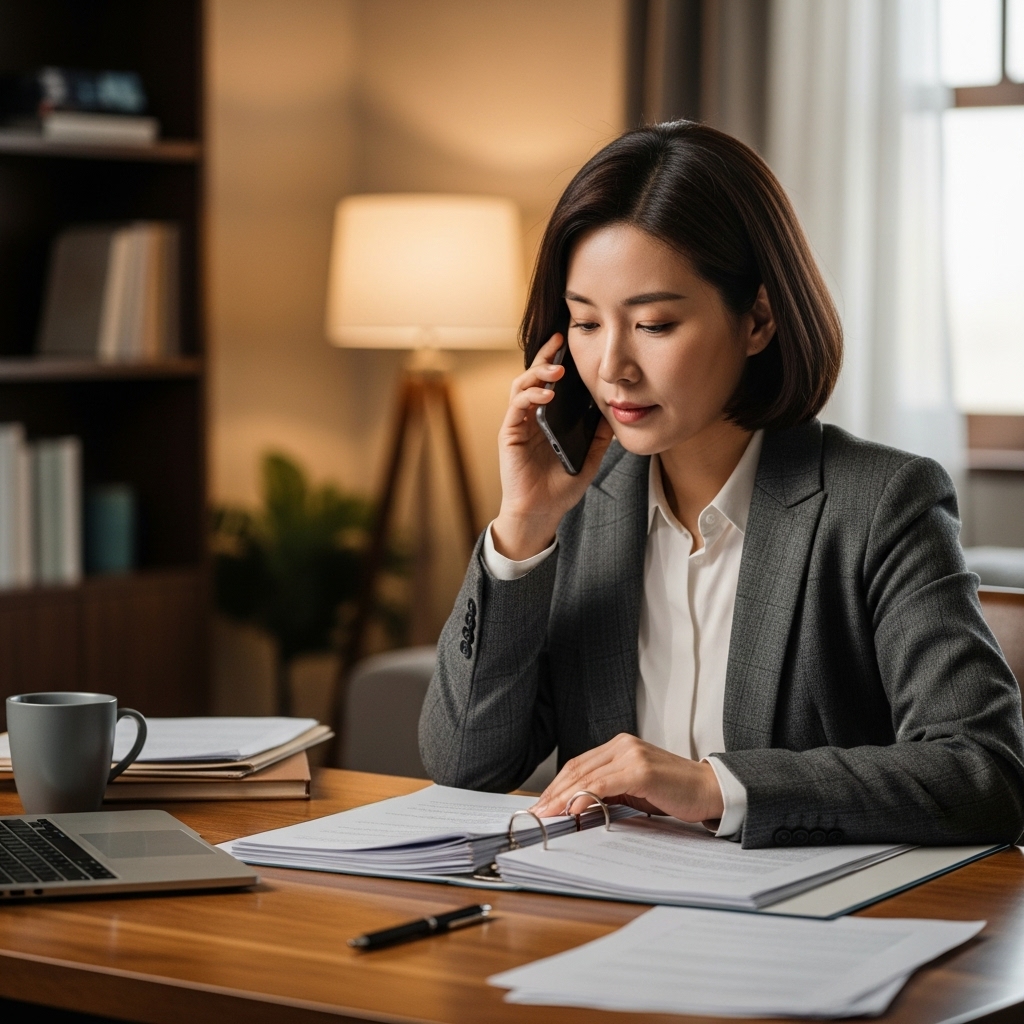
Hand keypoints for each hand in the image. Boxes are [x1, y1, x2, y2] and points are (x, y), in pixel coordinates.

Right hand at [492, 334, 613, 560]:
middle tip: (559, 341)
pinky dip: (531, 395)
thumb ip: (599, 437)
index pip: (550, 383)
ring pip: (521, 386)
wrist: (541, 512)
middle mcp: (530, 417)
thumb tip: (615, 414)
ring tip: (557, 369)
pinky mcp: (510, 434)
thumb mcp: (589, 459)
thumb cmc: (560, 487)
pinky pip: (517, 407)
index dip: (556, 361)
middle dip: (545, 356)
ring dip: (538, 373)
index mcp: (547, 419)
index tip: (570, 344)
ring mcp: (518, 424)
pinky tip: (546, 394)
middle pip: (533, 376)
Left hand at [531, 733, 725, 825]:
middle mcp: (623, 745)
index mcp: (620, 746)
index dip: (557, 785)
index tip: (542, 804)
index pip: (579, 765)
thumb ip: (610, 791)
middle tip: (537, 813)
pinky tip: (572, 810)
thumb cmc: (674, 792)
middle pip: (577, 769)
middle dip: (554, 792)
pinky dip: (584, 797)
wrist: (709, 790)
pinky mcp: (641, 770)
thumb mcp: (635, 789)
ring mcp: (632, 755)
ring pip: (587, 776)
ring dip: (563, 798)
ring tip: (548, 814)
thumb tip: (577, 808)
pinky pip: (604, 785)